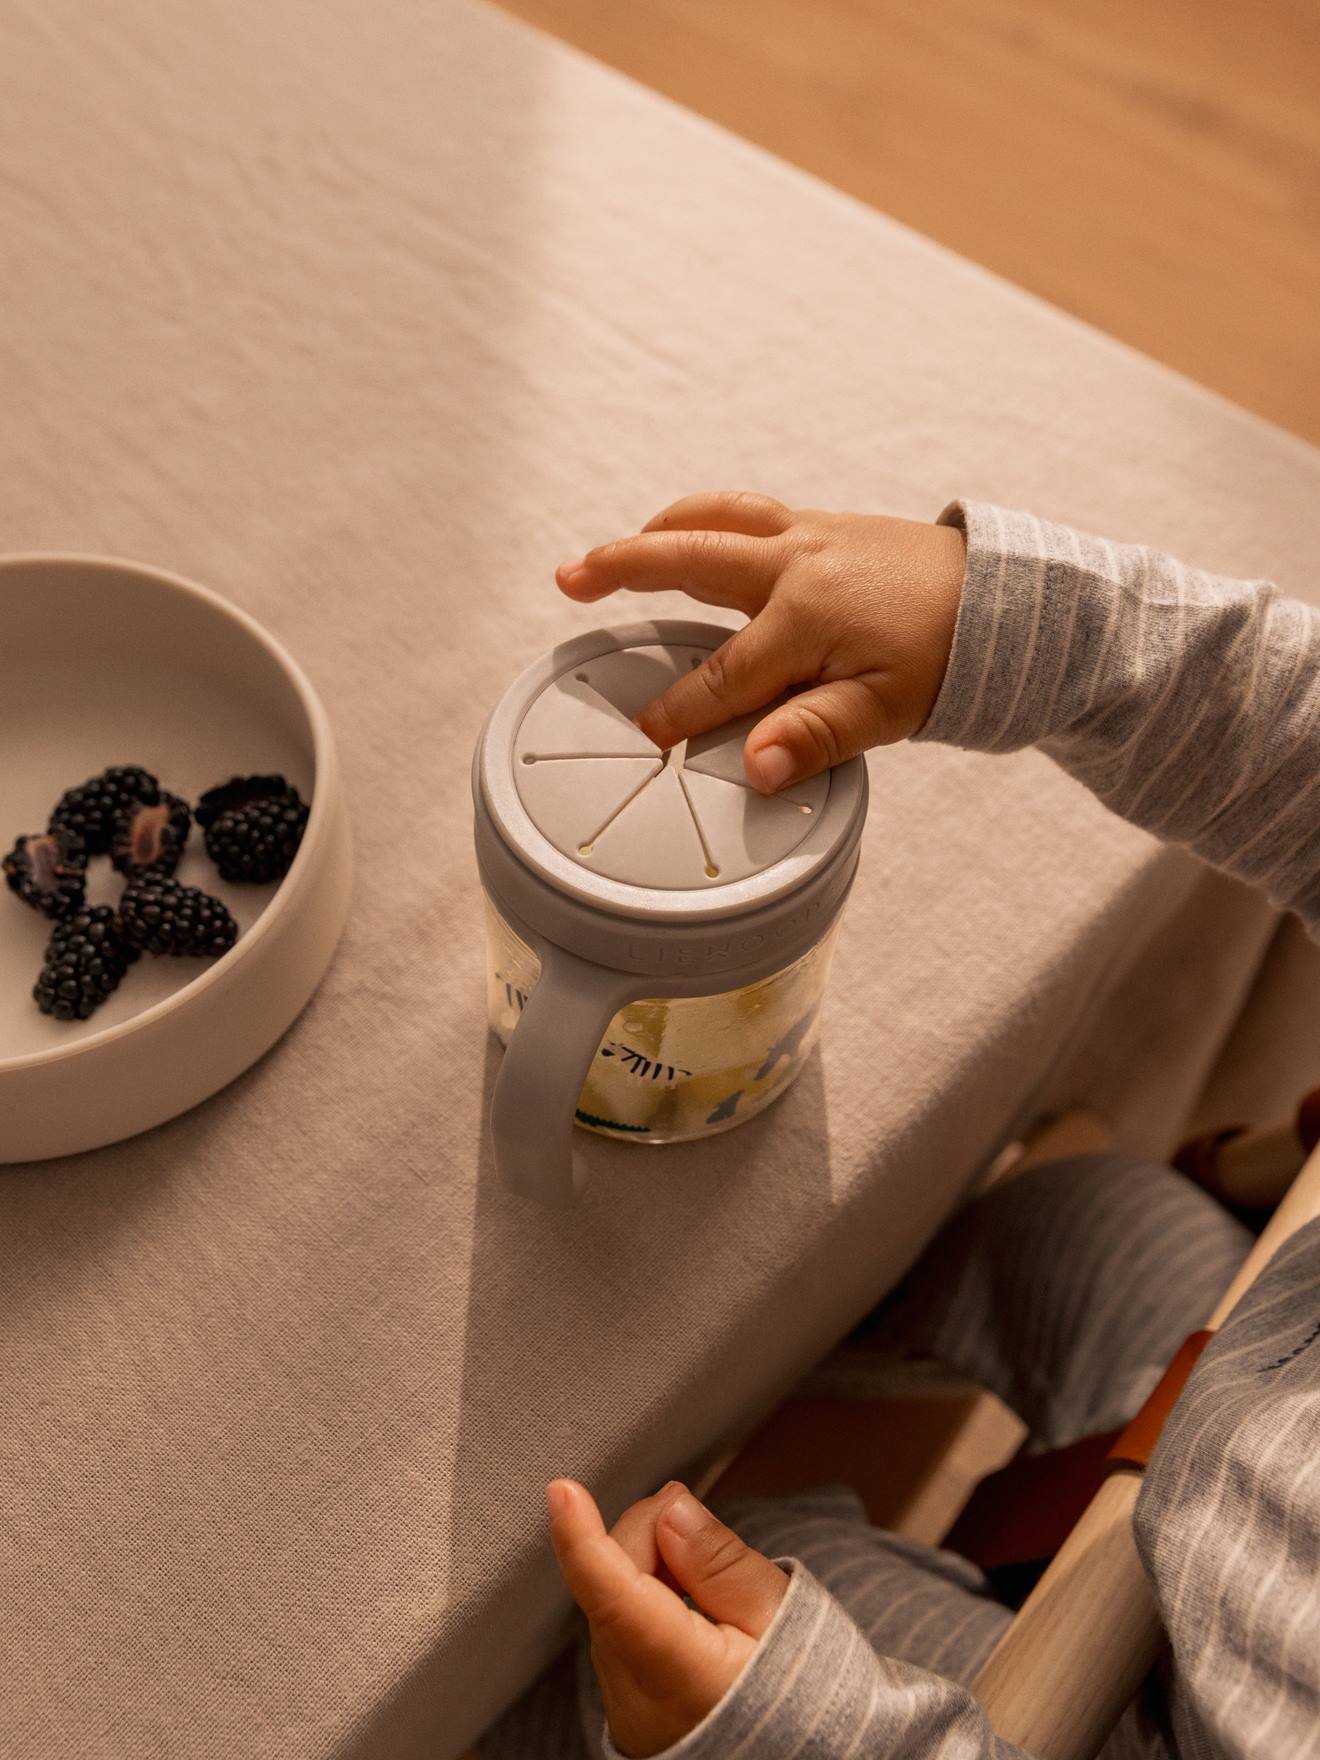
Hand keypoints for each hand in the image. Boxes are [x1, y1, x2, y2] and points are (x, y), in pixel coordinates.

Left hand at [547, 1477, 788, 1757]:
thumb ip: (723, 1562)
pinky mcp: (614, 1693)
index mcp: (683, 1676)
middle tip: (705, 1531)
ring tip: (708, 1582)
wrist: (781, 1748)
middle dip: (653, 1530)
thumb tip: (672, 1509)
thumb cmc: (792, 1686)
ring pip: (609, 1593)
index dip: (584, 1542)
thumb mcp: (777, 1617)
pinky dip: (644, 1592)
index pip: (617, 1601)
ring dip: (651, 1563)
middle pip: (616, 1575)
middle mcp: (634, 1693)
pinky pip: (613, 1620)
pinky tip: (686, 1601)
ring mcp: (617, 1698)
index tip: (562, 1492)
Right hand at [556, 490, 965, 792]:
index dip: (680, 711)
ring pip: (718, 521)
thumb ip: (813, 737)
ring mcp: (811, 536)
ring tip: (616, 549)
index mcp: (805, 616)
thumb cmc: (951, 659)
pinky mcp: (828, 527)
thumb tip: (752, 769)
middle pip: (691, 561)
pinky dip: (707, 520)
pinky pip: (749, 514)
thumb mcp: (886, 713)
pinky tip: (693, 535)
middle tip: (567, 577)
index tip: (646, 736)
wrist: (1011, 603)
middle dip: (623, 569)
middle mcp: (797, 564)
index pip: (722, 676)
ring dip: (660, 531)